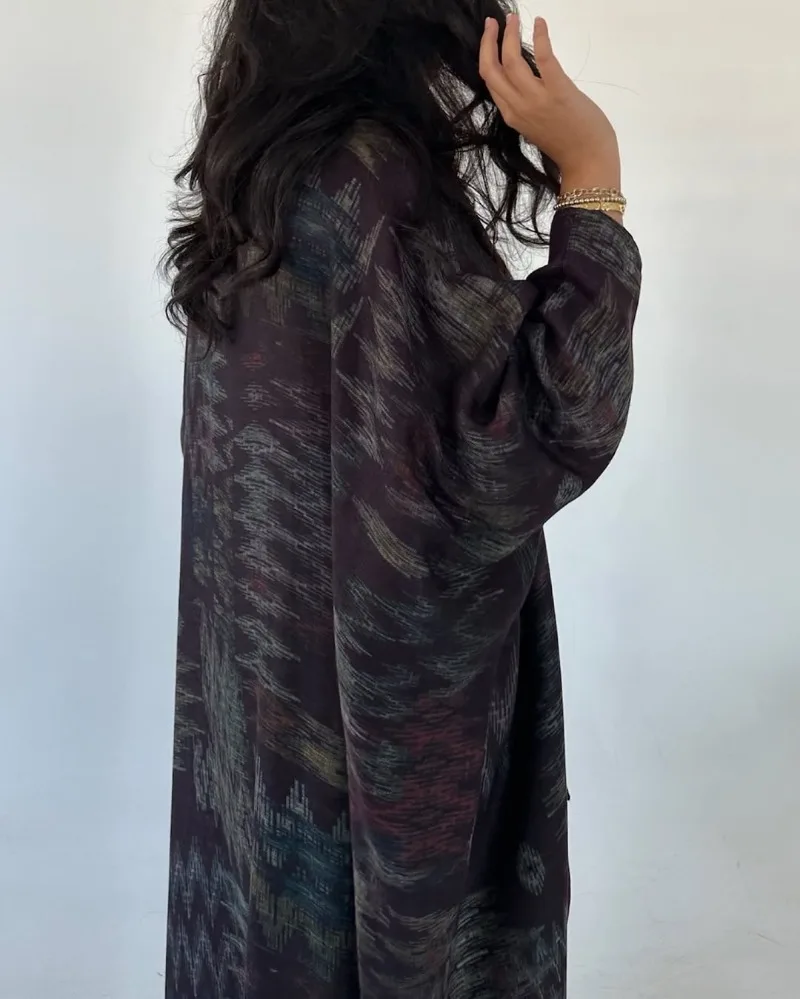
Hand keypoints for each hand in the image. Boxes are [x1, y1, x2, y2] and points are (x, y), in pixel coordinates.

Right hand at [479, 15, 620, 191]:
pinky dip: (540, 37)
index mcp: (511, 116)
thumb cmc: (566, 146)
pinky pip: (544, 58)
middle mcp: (518, 107)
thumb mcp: (536, 128)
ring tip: (514, 18)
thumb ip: (526, 108)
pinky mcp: (558, 91)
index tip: (489, 38)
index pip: (490, 81)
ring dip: (511, 35)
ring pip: (512, 61)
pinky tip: (540, 23)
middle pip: (492, 69)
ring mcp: (537, 100)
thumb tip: (526, 84)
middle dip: (489, 41)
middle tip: (493, 21)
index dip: (486, 56)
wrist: (588, 161)